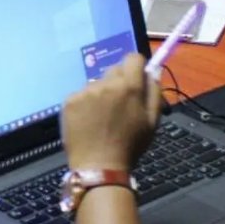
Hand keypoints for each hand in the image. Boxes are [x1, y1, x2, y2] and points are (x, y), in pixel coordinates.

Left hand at [62, 53, 161, 170]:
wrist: (99, 166)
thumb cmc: (130, 146)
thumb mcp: (152, 121)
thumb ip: (154, 92)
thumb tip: (153, 71)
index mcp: (129, 86)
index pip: (133, 58)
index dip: (136, 67)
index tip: (135, 79)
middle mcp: (106, 83)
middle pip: (114, 69)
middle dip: (118, 82)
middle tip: (119, 104)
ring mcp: (85, 91)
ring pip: (96, 83)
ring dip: (101, 94)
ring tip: (101, 117)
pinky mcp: (69, 100)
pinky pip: (80, 94)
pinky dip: (85, 104)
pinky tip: (88, 121)